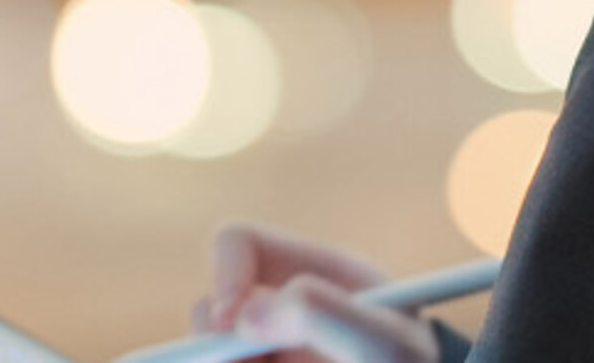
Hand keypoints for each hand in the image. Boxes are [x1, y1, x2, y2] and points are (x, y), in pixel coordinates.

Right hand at [191, 223, 438, 362]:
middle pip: (210, 310)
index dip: (225, 275)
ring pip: (215, 355)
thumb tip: (245, 314)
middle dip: (216, 344)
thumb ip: (322, 313)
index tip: (232, 324)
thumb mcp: (384, 343)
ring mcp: (274, 353)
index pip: (239, 242)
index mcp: (313, 272)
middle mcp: (284, 310)